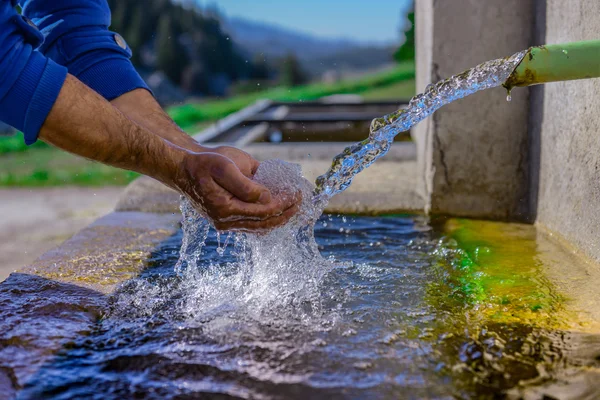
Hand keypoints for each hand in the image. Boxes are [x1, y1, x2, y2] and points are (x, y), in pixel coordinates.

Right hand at [177, 150, 298, 231]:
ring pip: (260, 228)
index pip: (263, 212)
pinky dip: (268, 219)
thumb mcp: (224, 167)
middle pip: (264, 224)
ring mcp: (226, 224)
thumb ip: (246, 185)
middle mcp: (226, 221)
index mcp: (225, 209)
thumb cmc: (203, 164)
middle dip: (285, 213)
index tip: (296, 193)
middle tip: (300, 200)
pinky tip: (280, 210)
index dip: (283, 204)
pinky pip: (253, 226)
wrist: (184, 169)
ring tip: (294, 206)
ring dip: (279, 218)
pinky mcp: (227, 221)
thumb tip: (267, 197)